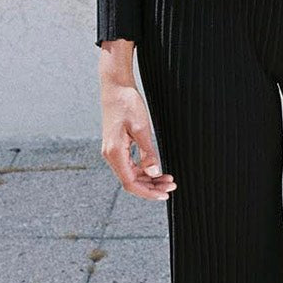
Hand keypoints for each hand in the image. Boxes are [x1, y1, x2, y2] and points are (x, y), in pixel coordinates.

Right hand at [98, 43, 175, 200]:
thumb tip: (154, 172)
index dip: (148, 192)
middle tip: (172, 186)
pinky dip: (144, 170)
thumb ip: (148, 152)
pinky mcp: (117, 146)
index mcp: (115, 153)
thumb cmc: (127, 104)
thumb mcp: (141, 128)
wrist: (116, 88)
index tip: (164, 194)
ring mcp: (113, 151)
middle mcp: (111, 155)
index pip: (130, 183)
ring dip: (149, 179)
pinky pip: (130, 165)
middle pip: (131, 181)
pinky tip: (157, 169)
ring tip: (168, 178)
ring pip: (131, 174)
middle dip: (152, 187)